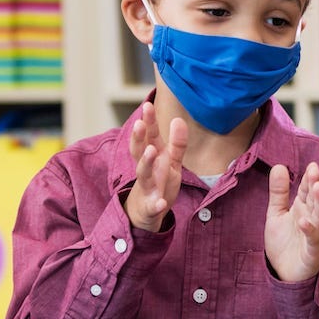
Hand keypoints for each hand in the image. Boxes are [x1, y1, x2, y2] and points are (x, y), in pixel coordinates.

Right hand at [124, 101, 187, 231]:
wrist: (145, 213)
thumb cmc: (158, 181)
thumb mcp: (170, 161)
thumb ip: (176, 142)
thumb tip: (179, 119)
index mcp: (152, 157)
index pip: (148, 137)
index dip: (148, 122)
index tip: (147, 105)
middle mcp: (146, 170)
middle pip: (140, 151)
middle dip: (139, 138)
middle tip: (139, 123)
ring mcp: (147, 188)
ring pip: (143, 175)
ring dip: (146, 163)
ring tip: (151, 151)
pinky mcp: (150, 207)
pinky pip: (153, 206)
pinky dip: (156, 204)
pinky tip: (161, 203)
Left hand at [266, 162, 318, 282]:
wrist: (284, 274)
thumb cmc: (284, 243)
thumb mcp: (276, 214)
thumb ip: (279, 192)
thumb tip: (279, 166)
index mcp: (303, 209)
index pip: (308, 190)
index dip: (310, 178)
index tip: (312, 165)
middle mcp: (312, 220)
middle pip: (317, 200)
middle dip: (317, 185)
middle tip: (315, 171)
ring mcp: (314, 235)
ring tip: (317, 187)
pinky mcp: (312, 252)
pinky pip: (313, 240)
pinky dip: (310, 230)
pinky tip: (304, 221)